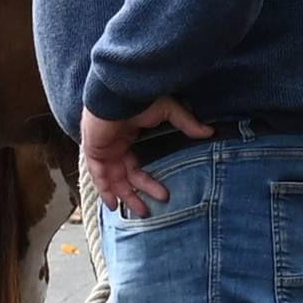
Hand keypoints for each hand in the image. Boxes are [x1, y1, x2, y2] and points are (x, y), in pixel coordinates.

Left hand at [82, 97, 210, 219]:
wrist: (118, 91)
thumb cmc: (139, 97)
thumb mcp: (167, 110)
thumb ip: (185, 123)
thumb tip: (209, 132)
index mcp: (127, 135)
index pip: (134, 164)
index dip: (146, 181)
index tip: (162, 194)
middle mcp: (113, 145)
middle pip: (125, 176)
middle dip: (137, 194)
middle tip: (150, 211)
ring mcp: (102, 148)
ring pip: (112, 179)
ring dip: (125, 196)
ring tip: (141, 212)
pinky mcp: (93, 150)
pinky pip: (97, 175)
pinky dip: (104, 189)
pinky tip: (112, 204)